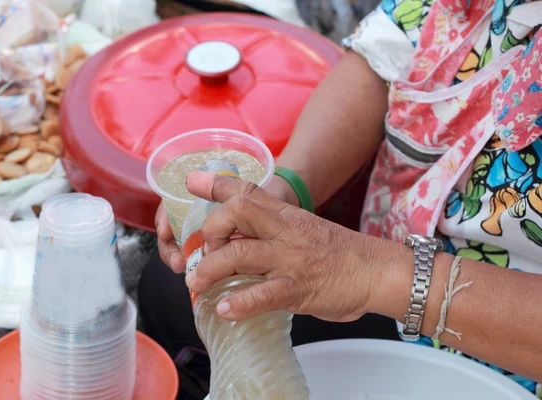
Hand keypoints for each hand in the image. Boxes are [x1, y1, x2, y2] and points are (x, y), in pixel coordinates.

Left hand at [184, 171, 387, 321]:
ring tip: (198, 284)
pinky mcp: (299, 289)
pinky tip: (224, 308)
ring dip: (211, 269)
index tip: (191, 181)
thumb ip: (274, 230)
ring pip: (240, 255)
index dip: (216, 184)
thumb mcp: (305, 230)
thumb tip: (238, 240)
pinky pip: (262, 294)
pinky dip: (239, 303)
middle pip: (239, 211)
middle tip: (205, 250)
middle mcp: (286, 232)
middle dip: (212, 228)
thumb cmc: (341, 253)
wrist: (378, 272)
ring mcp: (291, 260)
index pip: (249, 191)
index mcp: (287, 216)